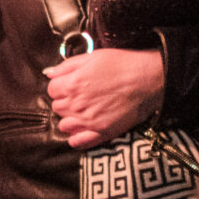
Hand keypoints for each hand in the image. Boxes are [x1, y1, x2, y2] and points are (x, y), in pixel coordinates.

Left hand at [43, 46, 162, 149]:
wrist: (148, 79)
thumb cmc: (122, 65)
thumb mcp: (92, 57)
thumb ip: (67, 66)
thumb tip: (49, 74)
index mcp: (72, 85)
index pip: (51, 90)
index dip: (61, 86)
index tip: (70, 84)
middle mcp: (76, 105)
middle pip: (57, 107)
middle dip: (65, 101)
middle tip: (79, 96)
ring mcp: (88, 121)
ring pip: (64, 125)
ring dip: (70, 119)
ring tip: (83, 111)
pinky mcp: (101, 133)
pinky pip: (78, 142)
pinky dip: (77, 138)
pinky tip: (83, 129)